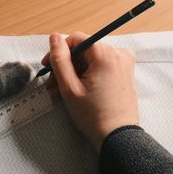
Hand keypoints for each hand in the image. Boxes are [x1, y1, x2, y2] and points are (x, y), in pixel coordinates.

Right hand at [42, 32, 138, 152]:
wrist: (117, 136)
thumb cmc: (92, 114)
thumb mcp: (69, 87)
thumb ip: (60, 59)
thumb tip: (54, 37)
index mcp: (106, 54)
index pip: (76, 39)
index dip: (59, 51)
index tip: (48, 67)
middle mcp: (119, 53)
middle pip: (83, 50)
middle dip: (66, 65)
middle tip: (53, 85)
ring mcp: (124, 63)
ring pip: (90, 59)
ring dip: (74, 72)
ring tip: (62, 91)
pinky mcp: (124, 72)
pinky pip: (100, 66)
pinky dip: (87, 75)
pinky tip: (77, 90)